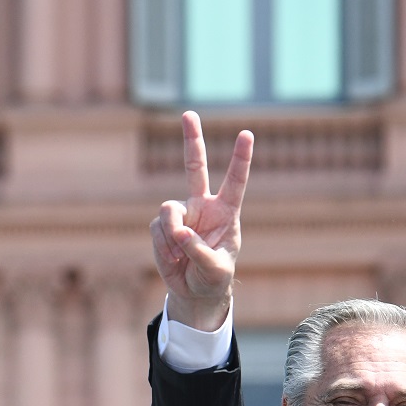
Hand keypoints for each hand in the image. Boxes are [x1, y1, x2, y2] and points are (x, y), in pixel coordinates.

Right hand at [150, 111, 252, 331]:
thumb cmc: (214, 277)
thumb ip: (199, 250)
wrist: (195, 291)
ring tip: (181, 256)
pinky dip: (163, 247)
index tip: (247, 133)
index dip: (240, 158)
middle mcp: (202, 206)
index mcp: (226, 212)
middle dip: (191, 139)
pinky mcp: (162, 227)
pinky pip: (157, 230)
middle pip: (195, 166)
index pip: (235, 181)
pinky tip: (173, 259)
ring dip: (172, 235)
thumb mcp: (216, 269)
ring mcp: (181, 215)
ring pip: (168, 212)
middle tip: (188, 113)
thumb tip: (177, 230)